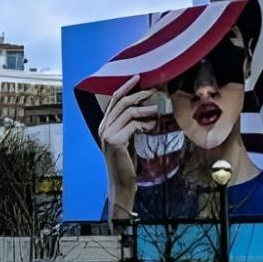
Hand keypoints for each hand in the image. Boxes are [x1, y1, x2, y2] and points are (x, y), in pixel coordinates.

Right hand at [97, 74, 156, 218]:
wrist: (121, 183)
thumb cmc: (126, 163)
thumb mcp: (127, 140)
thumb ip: (130, 126)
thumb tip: (145, 112)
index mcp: (104, 125)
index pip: (114, 99)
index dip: (126, 87)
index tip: (138, 78)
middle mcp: (103, 127)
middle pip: (121, 102)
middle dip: (139, 94)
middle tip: (154, 92)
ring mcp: (107, 134)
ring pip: (128, 112)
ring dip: (146, 109)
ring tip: (159, 109)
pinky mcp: (115, 141)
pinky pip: (133, 125)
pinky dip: (145, 124)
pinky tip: (153, 127)